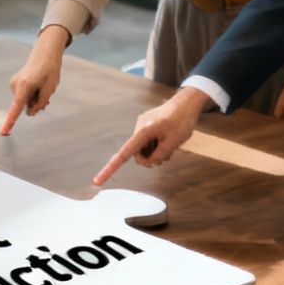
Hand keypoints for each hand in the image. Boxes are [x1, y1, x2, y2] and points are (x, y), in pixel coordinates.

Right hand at [1, 26, 69, 135]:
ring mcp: (14, 84)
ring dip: (34, 99)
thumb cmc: (50, 69)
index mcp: (24, 86)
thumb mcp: (51, 88)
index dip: (10, 122)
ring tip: (42, 86)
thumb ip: (41, 103)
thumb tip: (31, 112)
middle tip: (46, 93)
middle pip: (25, 106)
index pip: (16, 108)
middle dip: (35, 105)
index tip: (3, 133)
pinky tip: (37, 85)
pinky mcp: (15, 84)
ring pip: (25, 101)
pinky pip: (24, 96)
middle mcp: (16, 86)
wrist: (45, 53)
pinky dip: (31, 94)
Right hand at [95, 87, 213, 185]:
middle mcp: (138, 128)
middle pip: (137, 154)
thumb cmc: (181, 121)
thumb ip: (158, 155)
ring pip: (143, 149)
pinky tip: (166, 140)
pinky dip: (156, 145)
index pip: (123, 154)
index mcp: (143, 132)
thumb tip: (146, 163)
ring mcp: (142, 126)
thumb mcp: (173, 142)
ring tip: (170, 145)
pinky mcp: (146, 125)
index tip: (97, 181)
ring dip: (155, 151)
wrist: (186, 103)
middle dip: (150, 158)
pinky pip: (147, 141)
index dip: (110, 169)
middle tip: (166, 155)